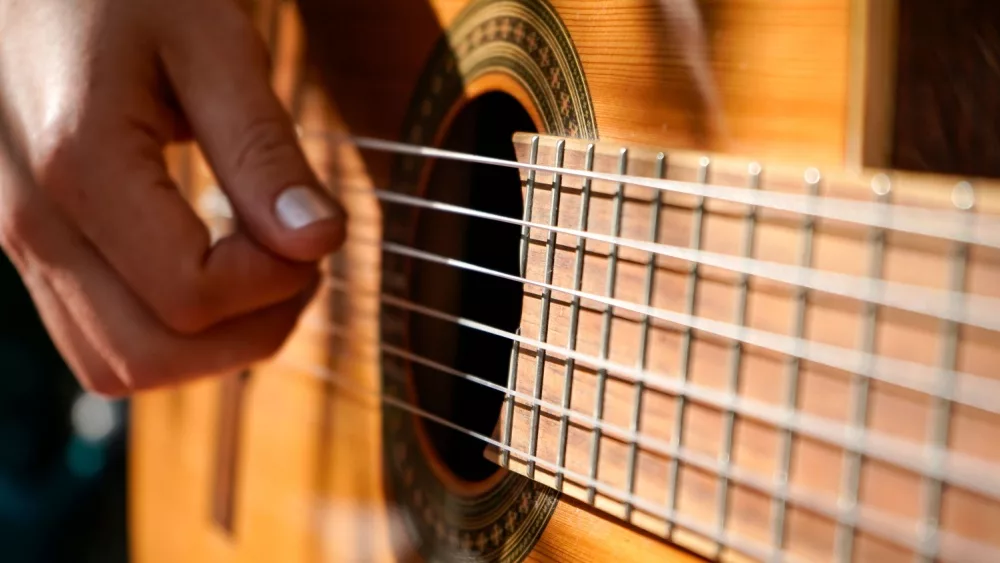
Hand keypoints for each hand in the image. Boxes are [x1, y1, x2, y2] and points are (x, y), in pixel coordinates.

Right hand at [0, 0, 345, 395]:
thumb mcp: (211, 44)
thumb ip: (262, 148)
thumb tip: (320, 241)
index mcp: (80, 168)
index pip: (193, 297)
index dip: (275, 282)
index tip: (312, 228)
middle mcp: (32, 223)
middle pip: (152, 357)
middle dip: (252, 330)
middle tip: (299, 263)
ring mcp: (18, 244)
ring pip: (116, 366)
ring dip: (210, 348)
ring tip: (260, 272)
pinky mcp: (29, 250)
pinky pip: (95, 339)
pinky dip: (165, 335)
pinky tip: (209, 275)